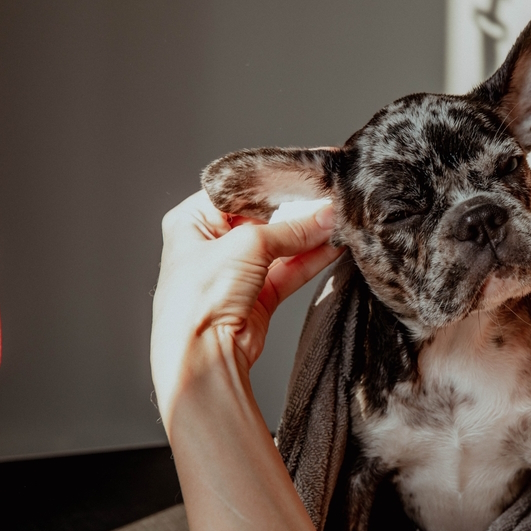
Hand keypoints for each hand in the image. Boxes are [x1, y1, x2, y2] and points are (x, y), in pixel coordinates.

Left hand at [150, 191, 342, 426]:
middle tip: (328, 197)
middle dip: (296, 211)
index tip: (306, 174)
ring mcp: (236, 271)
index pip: (238, 190)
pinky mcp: (257, 295)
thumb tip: (325, 215)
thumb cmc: (200, 299)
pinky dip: (311, 259)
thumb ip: (291, 228)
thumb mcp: (248, 246)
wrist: (203, 357)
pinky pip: (289, 270)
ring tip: (338, 221)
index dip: (273, 183)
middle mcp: (211, 244)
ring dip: (309, 235)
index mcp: (192, 221)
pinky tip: (334, 246)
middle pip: (263, 217)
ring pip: (281, 245)